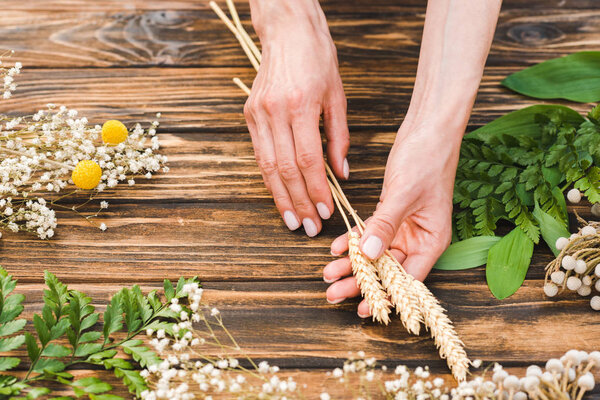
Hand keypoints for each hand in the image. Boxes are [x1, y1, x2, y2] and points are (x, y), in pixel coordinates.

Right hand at [245, 0, 348, 236]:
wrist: (287, 31)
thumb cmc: (317, 59)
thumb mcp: (337, 96)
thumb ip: (339, 137)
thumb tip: (341, 173)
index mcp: (301, 105)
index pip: (308, 160)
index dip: (317, 190)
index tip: (326, 211)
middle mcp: (275, 111)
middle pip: (286, 169)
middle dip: (298, 202)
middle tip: (308, 226)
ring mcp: (258, 114)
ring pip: (268, 166)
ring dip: (280, 197)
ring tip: (291, 219)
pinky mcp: (249, 114)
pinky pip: (259, 154)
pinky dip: (270, 177)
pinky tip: (279, 194)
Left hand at [323, 121, 460, 317]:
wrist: (428, 128)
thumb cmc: (427, 158)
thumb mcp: (404, 194)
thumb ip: (386, 224)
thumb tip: (370, 254)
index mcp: (432, 240)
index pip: (408, 278)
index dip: (385, 295)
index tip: (364, 308)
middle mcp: (419, 238)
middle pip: (388, 270)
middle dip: (361, 282)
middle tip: (333, 293)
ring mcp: (405, 227)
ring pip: (376, 254)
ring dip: (353, 263)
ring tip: (328, 274)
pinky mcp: (392, 213)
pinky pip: (371, 233)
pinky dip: (354, 240)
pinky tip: (336, 247)